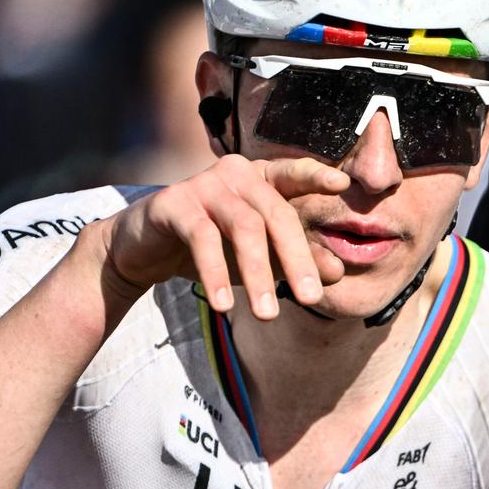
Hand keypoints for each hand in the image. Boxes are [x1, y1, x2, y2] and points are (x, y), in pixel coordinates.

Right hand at [99, 155, 349, 319]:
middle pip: (276, 213)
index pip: (293, 174)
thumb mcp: (260, 257)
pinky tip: (222, 306)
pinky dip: (215, 274)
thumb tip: (337, 272)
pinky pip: (202, 238)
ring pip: (243, 227)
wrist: (145, 250)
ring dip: (257, 274)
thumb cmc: (213, 248)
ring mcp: (204, 184)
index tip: (342, 184)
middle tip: (310, 298)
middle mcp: (236, 173)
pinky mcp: (174, 203)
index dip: (315, 176)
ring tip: (267, 315)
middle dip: (296, 257)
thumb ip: (297, 260)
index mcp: (262, 178)